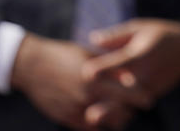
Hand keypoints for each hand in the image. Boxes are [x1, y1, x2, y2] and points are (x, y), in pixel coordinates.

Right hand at [10, 34, 133, 129]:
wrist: (31, 66)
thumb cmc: (63, 55)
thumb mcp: (89, 55)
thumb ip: (109, 67)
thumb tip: (131, 77)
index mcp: (94, 78)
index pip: (126, 93)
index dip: (140, 98)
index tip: (148, 101)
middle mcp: (85, 96)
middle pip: (118, 113)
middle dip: (127, 112)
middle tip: (131, 108)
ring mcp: (74, 110)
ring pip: (104, 124)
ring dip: (113, 120)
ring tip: (117, 112)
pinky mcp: (65, 118)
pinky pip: (88, 128)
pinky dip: (97, 125)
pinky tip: (99, 116)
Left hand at [82, 18, 179, 109]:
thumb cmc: (161, 34)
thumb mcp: (139, 27)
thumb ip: (115, 36)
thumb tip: (92, 38)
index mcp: (138, 55)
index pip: (115, 64)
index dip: (98, 69)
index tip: (84, 72)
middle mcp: (142, 75)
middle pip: (119, 91)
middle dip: (102, 98)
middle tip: (86, 108)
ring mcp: (148, 88)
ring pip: (126, 105)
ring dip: (110, 111)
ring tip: (93, 118)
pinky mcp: (151, 95)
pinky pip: (133, 107)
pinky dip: (121, 113)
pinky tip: (107, 119)